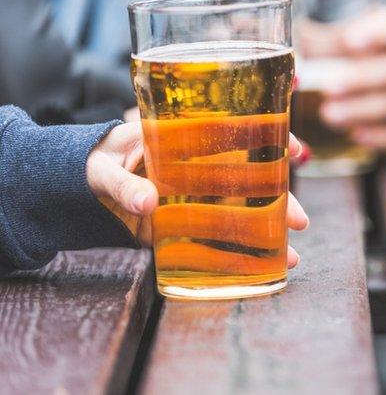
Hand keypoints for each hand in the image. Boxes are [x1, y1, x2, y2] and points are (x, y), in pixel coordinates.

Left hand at [86, 122, 310, 267]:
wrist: (74, 186)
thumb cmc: (93, 163)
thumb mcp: (102, 168)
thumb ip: (121, 184)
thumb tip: (148, 203)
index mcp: (186, 138)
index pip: (240, 134)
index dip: (273, 139)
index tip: (296, 151)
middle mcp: (202, 165)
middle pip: (252, 178)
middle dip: (282, 198)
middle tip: (300, 220)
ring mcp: (198, 195)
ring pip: (244, 209)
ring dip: (271, 230)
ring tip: (292, 253)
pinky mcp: (185, 223)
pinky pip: (219, 236)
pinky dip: (243, 251)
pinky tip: (268, 263)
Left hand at [299, 5, 385, 151]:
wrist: (358, 75)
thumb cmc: (335, 50)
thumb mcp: (322, 36)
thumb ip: (307, 40)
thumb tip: (285, 52)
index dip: (376, 34)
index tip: (349, 42)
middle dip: (363, 79)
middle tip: (330, 89)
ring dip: (365, 109)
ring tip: (330, 115)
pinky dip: (382, 135)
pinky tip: (357, 136)